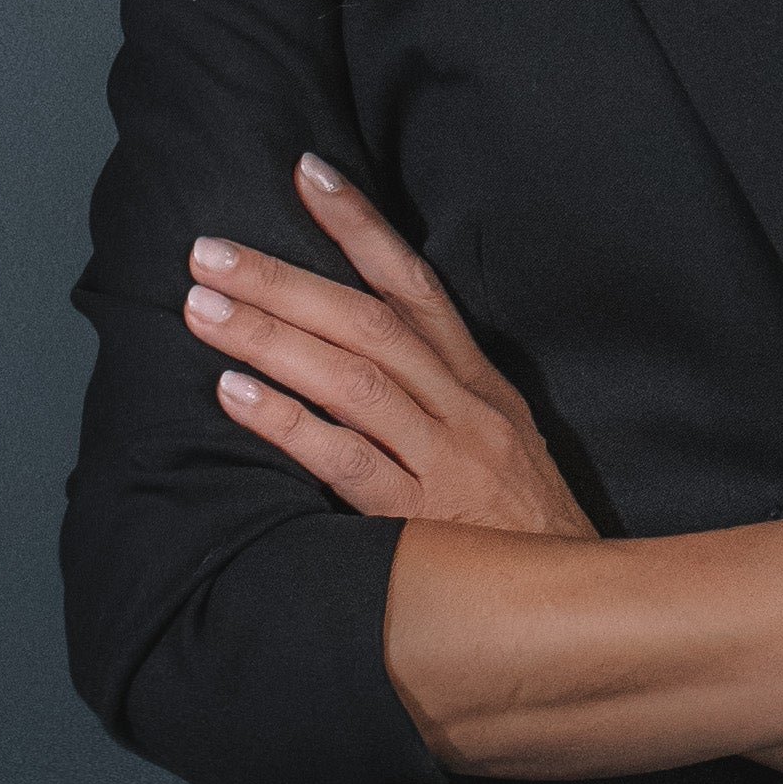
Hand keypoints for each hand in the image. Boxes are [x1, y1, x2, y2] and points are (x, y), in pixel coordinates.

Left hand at [184, 154, 595, 539]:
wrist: (579, 611)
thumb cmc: (524, 532)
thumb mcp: (501, 444)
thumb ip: (439, 398)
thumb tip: (360, 350)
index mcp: (478, 384)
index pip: (414, 284)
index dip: (360, 225)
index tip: (306, 172)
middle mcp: (462, 409)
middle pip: (367, 321)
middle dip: (283, 279)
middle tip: (209, 251)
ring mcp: (445, 462)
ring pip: (353, 379)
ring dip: (270, 338)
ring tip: (202, 308)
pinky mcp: (423, 523)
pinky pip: (347, 461)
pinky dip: (289, 423)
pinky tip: (234, 396)